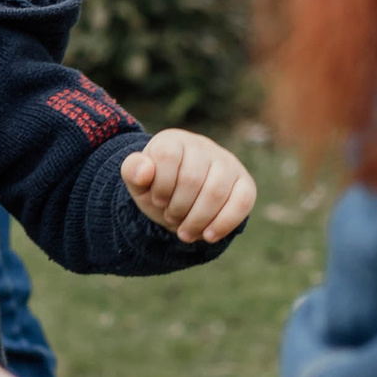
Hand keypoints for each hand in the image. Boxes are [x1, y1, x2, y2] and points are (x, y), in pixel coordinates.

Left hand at [120, 130, 256, 242]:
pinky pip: (242, 201)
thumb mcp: (138, 184)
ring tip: (185, 232)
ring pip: (216, 192)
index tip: (158, 200)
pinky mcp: (244, 182)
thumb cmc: (158, 189)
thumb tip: (145, 171)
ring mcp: (227, 163)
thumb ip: (132, 172)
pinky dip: (224, 223)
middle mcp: (203, 146)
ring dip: (197, 219)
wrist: (181, 201)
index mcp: (174, 140)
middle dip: (178, 207)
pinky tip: (208, 236)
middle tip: (171, 218)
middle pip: (192, 179)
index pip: (167, 155)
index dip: (161, 185)